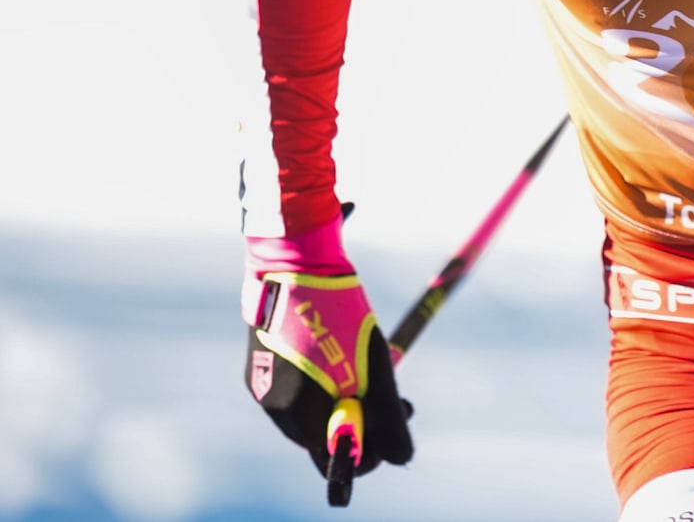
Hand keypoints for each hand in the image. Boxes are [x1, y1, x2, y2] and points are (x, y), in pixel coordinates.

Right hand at [243, 223, 413, 478]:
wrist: (295, 257)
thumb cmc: (338, 311)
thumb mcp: (374, 367)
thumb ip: (385, 415)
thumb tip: (400, 459)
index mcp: (293, 412)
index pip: (328, 458)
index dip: (366, 453)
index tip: (396, 429)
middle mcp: (272, 403)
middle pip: (324, 433)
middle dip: (366, 421)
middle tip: (404, 403)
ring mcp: (265, 381)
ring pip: (317, 407)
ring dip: (352, 398)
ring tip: (382, 372)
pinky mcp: (266, 360)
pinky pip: (304, 384)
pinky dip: (332, 378)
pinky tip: (351, 353)